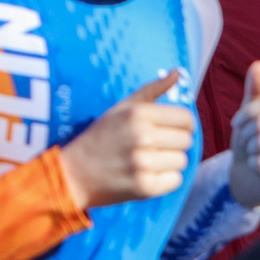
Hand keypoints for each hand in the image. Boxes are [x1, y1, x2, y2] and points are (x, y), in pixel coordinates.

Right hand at [57, 72, 194, 209]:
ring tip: (146, 161)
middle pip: (186, 140)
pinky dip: (164, 179)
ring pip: (182, 161)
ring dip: (168, 162)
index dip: (180, 125)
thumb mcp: (120, 108)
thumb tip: (177, 72)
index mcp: (138, 114)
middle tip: (151, 146)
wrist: (72, 173)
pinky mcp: (146, 186)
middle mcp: (142, 136)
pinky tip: (145, 175)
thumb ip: (152, 90)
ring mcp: (144, 163)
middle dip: (172, 143)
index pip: (186, 119)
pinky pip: (176, 180)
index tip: (167, 129)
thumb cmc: (99, 137)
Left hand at [233, 62, 259, 209]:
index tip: (238, 122)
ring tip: (254, 153)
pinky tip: (257, 167)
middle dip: (246, 131)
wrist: (248, 179)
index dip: (248, 111)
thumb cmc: (251, 143)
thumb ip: (257, 93)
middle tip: (247, 141)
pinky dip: (252, 163)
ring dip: (249, 147)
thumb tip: (257, 64)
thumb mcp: (252, 115)